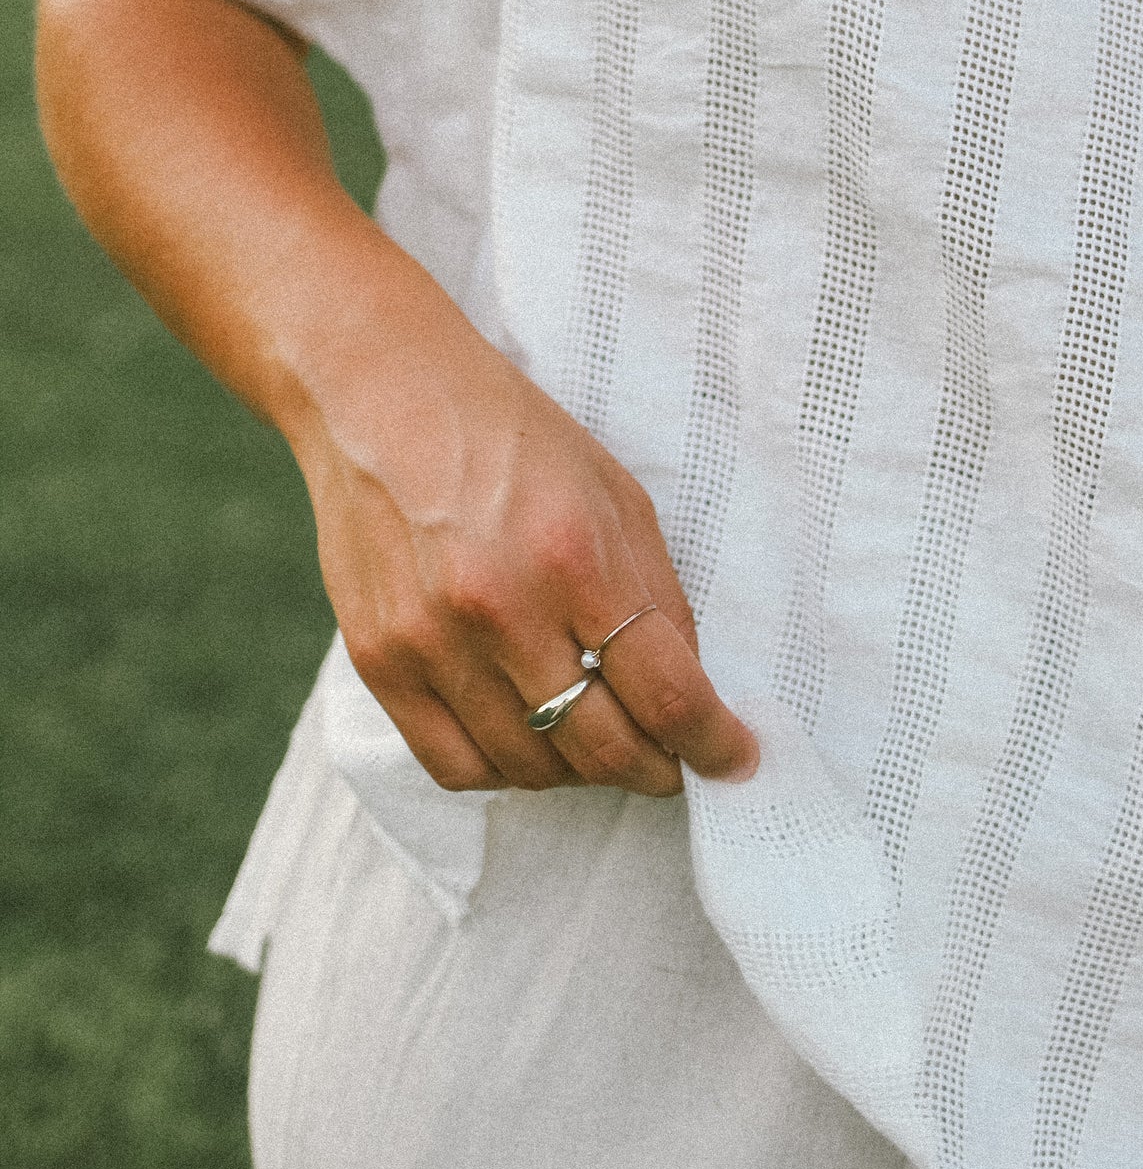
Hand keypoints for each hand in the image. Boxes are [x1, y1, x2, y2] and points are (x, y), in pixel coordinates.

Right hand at [286, 252, 759, 797]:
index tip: (735, 761)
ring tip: (594, 737)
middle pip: (602, 747)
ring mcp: (433, 643)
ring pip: (531, 769)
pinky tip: (527, 740)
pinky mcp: (380, 661)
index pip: (666, 693)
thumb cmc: (510, 437)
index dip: (713, 744)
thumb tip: (687, 691)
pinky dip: (505, 770)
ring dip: (579, 770)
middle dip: (654, 769)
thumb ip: (655, 594)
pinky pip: (455, 765)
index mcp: (576, 557)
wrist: (382, 397)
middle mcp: (502, 609)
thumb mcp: (613, 492)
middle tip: (670, 763)